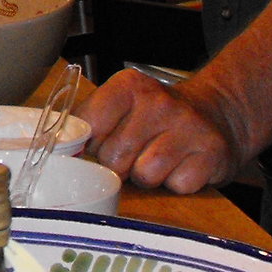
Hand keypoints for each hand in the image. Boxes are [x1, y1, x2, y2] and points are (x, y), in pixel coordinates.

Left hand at [77, 69, 244, 192]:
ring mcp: (189, 127)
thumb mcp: (122, 105)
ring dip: (148, 177)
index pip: (89, 127)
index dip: (94, 144)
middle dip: (121, 165)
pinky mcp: (212, 153)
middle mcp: (159, 102)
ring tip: (159, 158)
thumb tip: (54, 146)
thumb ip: (90, 121)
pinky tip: (182, 165)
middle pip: (115, 157)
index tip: (105, 142)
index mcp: (129, 85)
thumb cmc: (156, 117)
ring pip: (145, 175)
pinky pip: (177, 186)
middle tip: (137, 152)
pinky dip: (177, 183)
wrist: (217, 115)